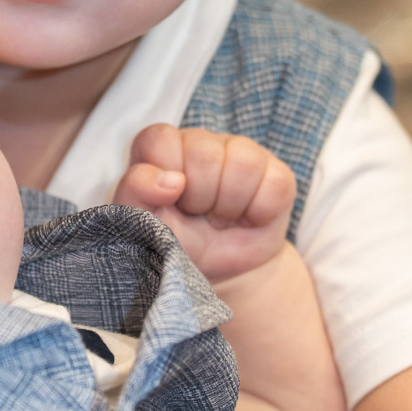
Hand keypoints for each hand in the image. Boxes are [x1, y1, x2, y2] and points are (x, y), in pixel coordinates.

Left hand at [112, 124, 294, 283]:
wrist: (216, 271)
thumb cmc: (170, 241)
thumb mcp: (139, 224)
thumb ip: (135, 193)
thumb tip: (170, 180)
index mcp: (160, 148)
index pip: (160, 139)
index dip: (162, 176)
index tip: (168, 202)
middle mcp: (200, 142)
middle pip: (204, 153)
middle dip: (198, 197)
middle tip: (196, 215)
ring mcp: (241, 152)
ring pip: (243, 163)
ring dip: (228, 205)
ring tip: (218, 218)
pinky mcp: (275, 173)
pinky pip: (275, 185)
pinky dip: (259, 212)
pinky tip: (246, 219)